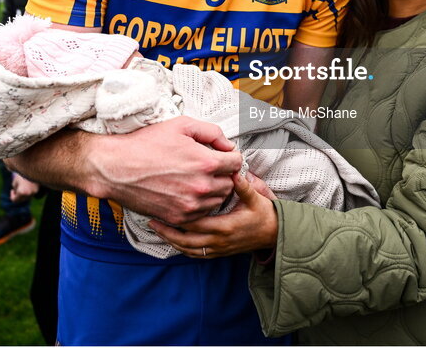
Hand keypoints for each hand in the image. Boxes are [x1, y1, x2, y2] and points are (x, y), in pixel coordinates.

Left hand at [10, 172, 40, 202]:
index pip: (14, 200)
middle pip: (21, 200)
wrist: (32, 168)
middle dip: (18, 196)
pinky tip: (27, 185)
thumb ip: (15, 190)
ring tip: (22, 185)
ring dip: (23, 194)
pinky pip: (31, 194)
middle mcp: (29, 194)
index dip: (12, 196)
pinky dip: (28, 191)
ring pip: (26, 197)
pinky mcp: (37, 189)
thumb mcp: (15, 182)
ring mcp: (34, 192)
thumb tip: (17, 194)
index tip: (12, 190)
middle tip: (16, 188)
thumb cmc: (21, 174)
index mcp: (22, 192)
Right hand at [85, 116, 241, 225]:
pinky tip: (188, 192)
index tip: (222, 155)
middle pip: (230, 183)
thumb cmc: (147, 143)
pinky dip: (200, 204)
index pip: (237, 162)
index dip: (231, 156)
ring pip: (218, 200)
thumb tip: (228, 145)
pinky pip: (202, 213)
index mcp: (206, 162)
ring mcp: (190, 205)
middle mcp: (202, 187)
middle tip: (210, 167)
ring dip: (214, 190)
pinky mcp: (179, 217)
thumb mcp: (181, 125)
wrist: (117, 168)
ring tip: (198, 179)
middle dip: (224, 174)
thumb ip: (211, 132)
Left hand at [149, 172, 278, 257]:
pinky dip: (181, 248)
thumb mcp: (255, 198)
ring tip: (157, 230)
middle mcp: (218, 240)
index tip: (164, 207)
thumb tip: (233, 172)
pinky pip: (195, 254)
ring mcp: (218, 249)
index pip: (195, 222)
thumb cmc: (264, 215)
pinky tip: (173, 240)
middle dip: (167, 231)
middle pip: (185, 239)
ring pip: (188, 249)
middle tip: (152, 220)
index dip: (178, 216)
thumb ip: (242, 186)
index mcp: (225, 226)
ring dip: (171, 240)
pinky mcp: (218, 253)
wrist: (274, 234)